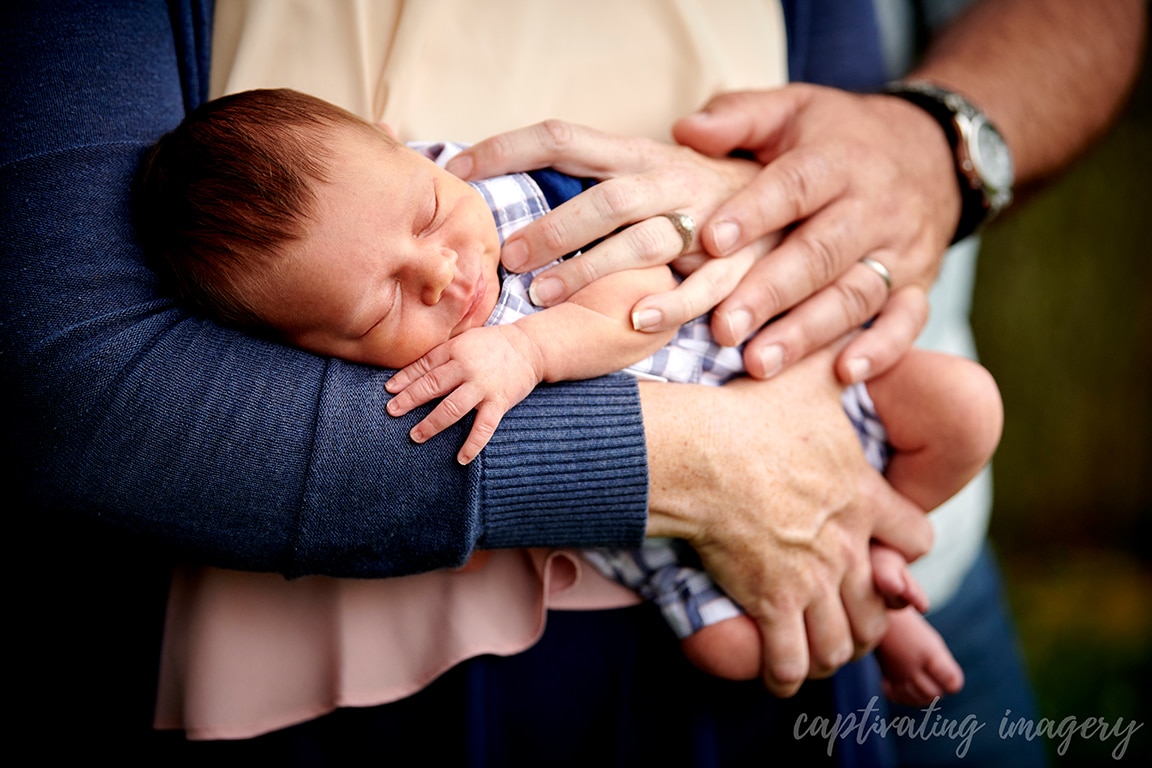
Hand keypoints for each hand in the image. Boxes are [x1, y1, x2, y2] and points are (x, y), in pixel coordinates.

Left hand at [385, 325, 543, 463]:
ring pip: (453, 408)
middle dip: (410, 400)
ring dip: (432, 424)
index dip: (405, 380)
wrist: (529, 347)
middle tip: (392, 412)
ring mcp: (483, 386)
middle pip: (433, 385)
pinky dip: (473, 444)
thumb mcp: (462, 342)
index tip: (388, 392)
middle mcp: (467, 367)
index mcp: (455, 350)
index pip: (425, 366)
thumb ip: (437, 357)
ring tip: (416, 436)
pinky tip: (461, 458)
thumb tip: (404, 377)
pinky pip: (484, 427)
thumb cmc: (489, 345)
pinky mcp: (500, 401)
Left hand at [446, 120, 776, 329]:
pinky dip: (671, 304)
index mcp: (638, 153)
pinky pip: (703, 287)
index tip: (459, 169)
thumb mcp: (654, 161)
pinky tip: (633, 319)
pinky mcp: (735, 262)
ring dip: (591, 268)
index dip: (507, 148)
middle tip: (507, 257)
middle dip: (552, 226)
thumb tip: (532, 159)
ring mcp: (704, 221)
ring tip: (541, 295)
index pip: (563, 137)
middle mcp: (669, 180)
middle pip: (605, 196)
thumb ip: (600, 162)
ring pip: (644, 242)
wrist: (808, 187)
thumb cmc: (706, 185)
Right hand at [641, 345, 932, 695]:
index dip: (904, 547)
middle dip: (869, 616)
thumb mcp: (806, 376)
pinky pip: (789, 660)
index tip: (885, 551)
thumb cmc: (748, 411)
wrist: (698, 452)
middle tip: (850, 618)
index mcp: (863, 496)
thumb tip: (853, 323)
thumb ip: (836, 354)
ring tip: (818, 651)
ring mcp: (811, 579)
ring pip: (841, 640)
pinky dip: (786, 672)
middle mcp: (847, 545)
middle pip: (881, 604)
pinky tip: (779, 672)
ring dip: (832, 650)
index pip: (915, 538)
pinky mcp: (772, 602)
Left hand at [672, 87, 953, 380]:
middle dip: (770, 293)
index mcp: (837, 159)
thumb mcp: (793, 109)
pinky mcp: (918, 284)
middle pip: (820, 252)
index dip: (755, 213)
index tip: (712, 241)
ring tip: (759, 362)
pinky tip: (844, 374)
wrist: (933, 150)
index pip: (795, 186)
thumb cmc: (838, 135)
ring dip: (807, 332)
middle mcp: (873, 206)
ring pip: (855, 294)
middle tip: (723, 328)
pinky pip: (907, 320)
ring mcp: (900, 249)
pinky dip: (882, 350)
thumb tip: (685, 129)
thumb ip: (738, 118)